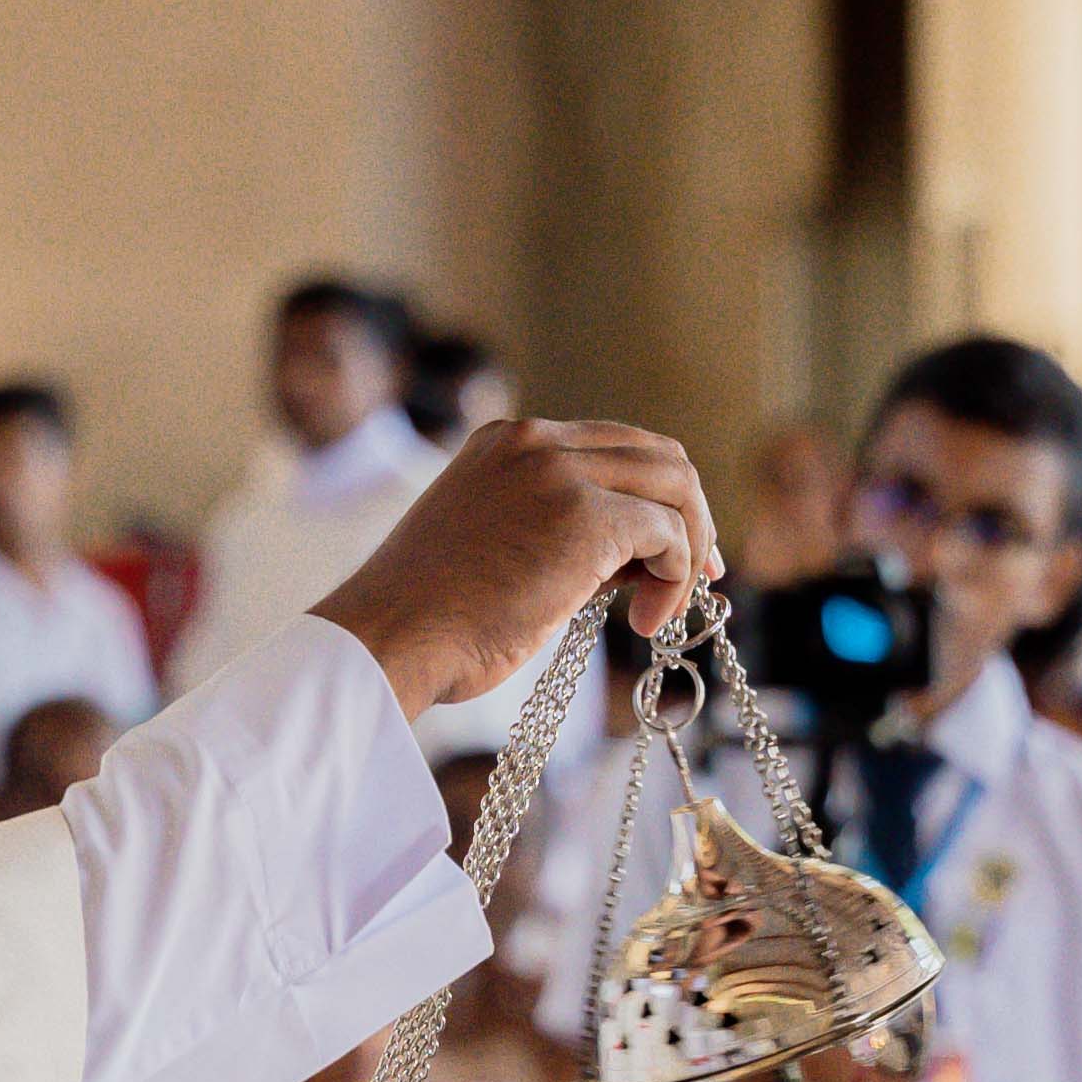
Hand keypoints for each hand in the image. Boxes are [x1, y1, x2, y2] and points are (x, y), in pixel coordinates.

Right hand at [319, 417, 713, 719]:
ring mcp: (559, 472)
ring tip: (662, 610)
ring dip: (687, 548)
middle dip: (688, 514)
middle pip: (656, 454)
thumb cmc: (426, 622)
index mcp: (505, 443)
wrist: (385, 640)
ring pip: (673, 485)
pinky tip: (646, 622)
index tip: (666, 554)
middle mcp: (533, 441)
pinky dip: (676, 578)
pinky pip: (668, 533)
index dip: (652, 497)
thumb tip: (635, 560)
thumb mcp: (493, 552)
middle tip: (697, 577)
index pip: (610, 448)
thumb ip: (557, 536)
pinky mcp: (585, 517)